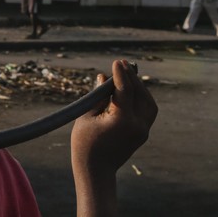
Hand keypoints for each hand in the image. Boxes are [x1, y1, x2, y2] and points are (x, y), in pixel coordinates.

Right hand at [71, 60, 157, 215]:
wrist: (96, 170)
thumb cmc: (85, 143)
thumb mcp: (86, 116)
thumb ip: (97, 96)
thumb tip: (103, 78)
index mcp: (122, 120)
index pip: (125, 91)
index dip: (121, 74)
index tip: (117, 61)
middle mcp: (137, 125)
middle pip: (141, 95)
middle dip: (132, 78)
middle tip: (122, 64)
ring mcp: (142, 130)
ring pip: (148, 103)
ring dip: (140, 87)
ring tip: (127, 75)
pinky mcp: (142, 133)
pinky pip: (147, 110)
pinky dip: (141, 98)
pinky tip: (130, 90)